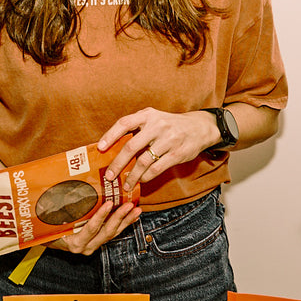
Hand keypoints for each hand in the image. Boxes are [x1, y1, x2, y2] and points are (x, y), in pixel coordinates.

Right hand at [46, 196, 141, 254]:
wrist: (48, 242)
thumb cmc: (48, 230)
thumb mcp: (52, 222)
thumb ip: (60, 210)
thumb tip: (66, 189)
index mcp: (75, 242)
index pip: (90, 228)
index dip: (100, 216)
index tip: (108, 203)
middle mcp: (85, 247)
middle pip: (106, 232)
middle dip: (120, 218)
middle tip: (129, 205)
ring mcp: (92, 246)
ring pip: (112, 234)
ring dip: (126, 221)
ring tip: (136, 210)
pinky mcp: (97, 243)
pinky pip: (112, 234)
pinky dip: (123, 224)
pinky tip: (132, 217)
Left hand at [98, 108, 218, 191]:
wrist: (200, 128)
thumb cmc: (169, 125)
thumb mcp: (154, 119)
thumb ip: (136, 128)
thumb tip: (112, 147)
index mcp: (148, 115)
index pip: (124, 123)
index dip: (110, 135)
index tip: (100, 148)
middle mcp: (157, 125)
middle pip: (131, 146)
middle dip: (118, 163)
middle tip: (109, 176)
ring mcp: (168, 140)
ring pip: (144, 161)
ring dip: (132, 176)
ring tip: (125, 185)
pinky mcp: (177, 153)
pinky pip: (157, 168)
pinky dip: (146, 177)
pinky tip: (141, 181)